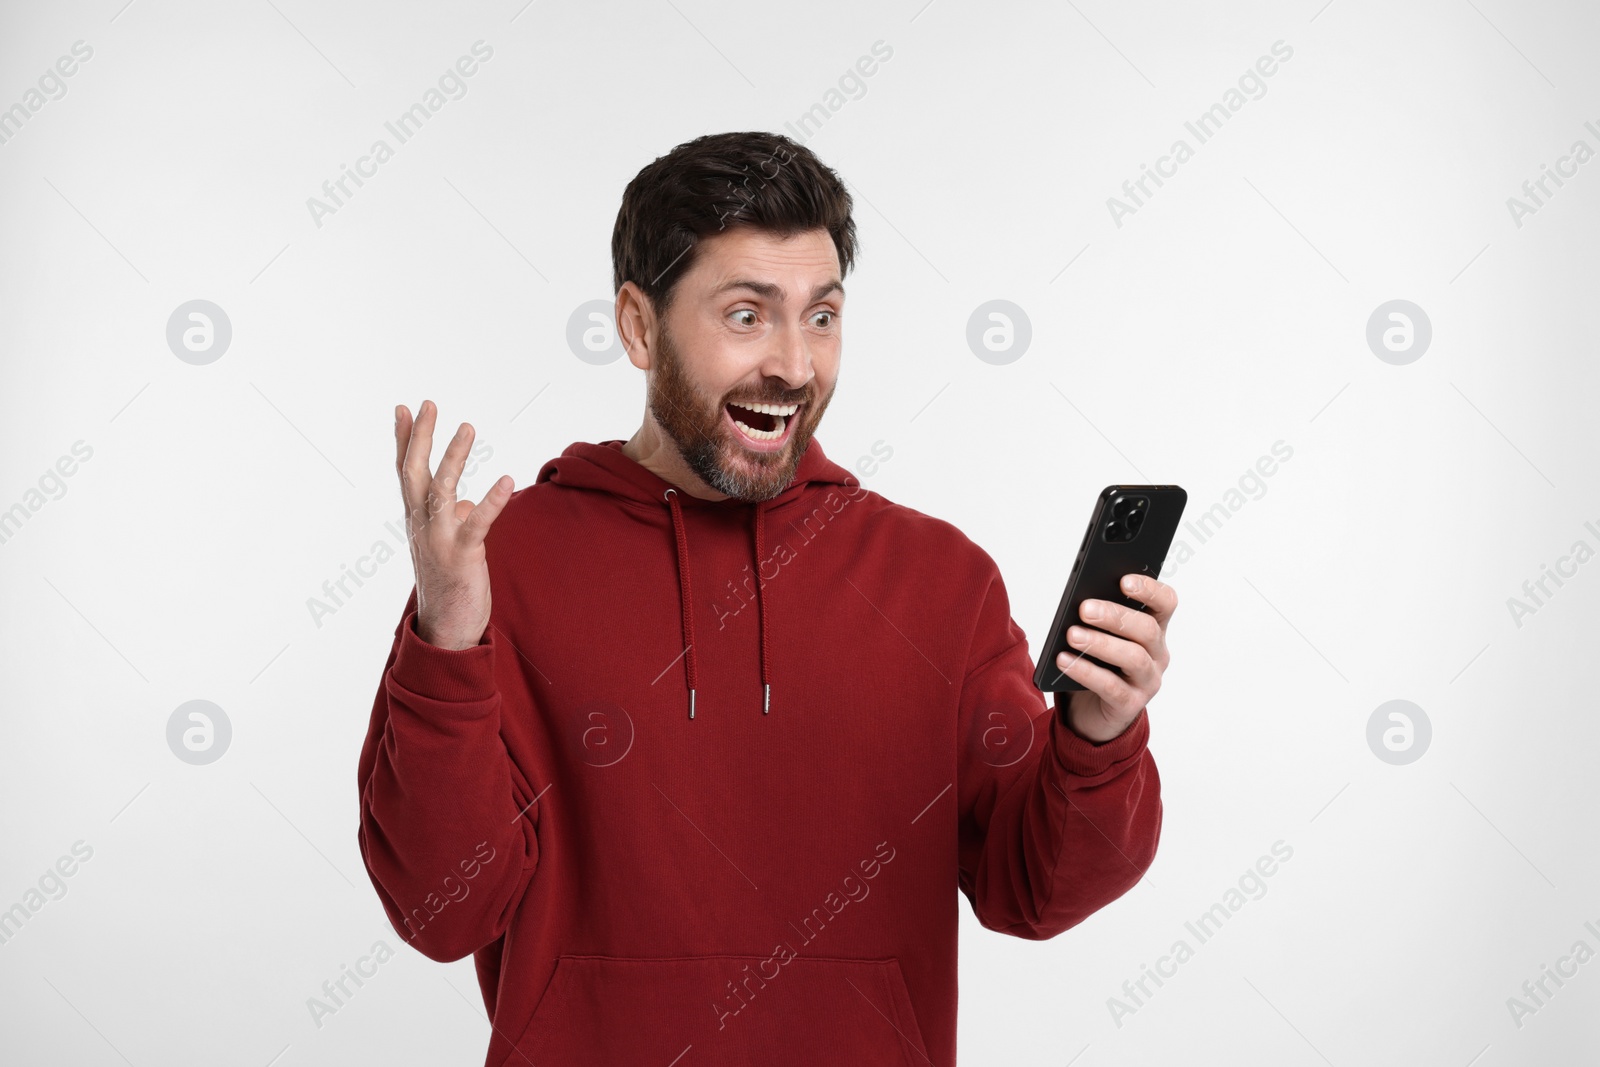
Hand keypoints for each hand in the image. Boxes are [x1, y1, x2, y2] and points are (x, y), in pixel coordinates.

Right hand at [396, 400, 513, 649]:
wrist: (445, 629)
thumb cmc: (448, 583)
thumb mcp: (447, 544)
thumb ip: (453, 518)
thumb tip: (465, 501)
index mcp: (417, 519)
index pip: (406, 472)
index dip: (404, 440)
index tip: (403, 408)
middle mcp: (421, 525)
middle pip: (415, 473)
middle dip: (420, 437)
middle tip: (428, 404)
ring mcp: (439, 540)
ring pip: (442, 490)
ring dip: (454, 457)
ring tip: (468, 427)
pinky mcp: (462, 555)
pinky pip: (477, 523)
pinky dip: (491, 501)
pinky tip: (507, 481)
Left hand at [1056, 575, 1176, 742]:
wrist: (1091, 710)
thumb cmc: (1097, 663)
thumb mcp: (1098, 635)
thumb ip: (1096, 617)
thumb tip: (1080, 601)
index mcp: (1154, 629)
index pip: (1165, 603)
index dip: (1149, 590)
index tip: (1123, 580)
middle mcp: (1157, 654)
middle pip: (1147, 629)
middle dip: (1115, 616)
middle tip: (1084, 608)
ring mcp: (1147, 681)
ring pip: (1133, 658)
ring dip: (1100, 643)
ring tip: (1071, 635)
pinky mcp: (1130, 705)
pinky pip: (1110, 687)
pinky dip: (1086, 671)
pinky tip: (1063, 660)